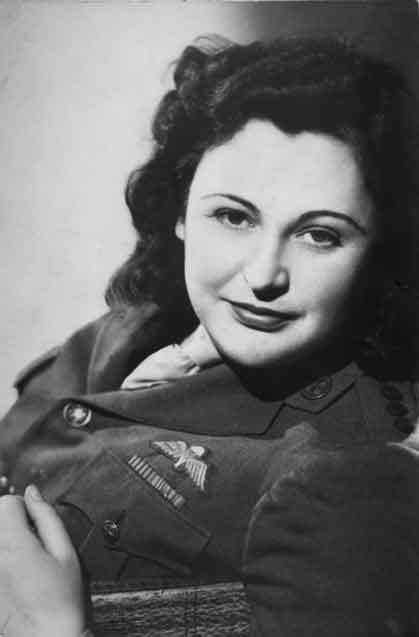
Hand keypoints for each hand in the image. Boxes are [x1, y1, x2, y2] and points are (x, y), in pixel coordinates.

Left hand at [0, 485, 86, 636]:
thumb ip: (48, 517)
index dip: (25, 509)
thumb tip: (33, 493)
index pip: (6, 502)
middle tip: (30, 542)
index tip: (35, 523)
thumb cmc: (62, 602)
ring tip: (21, 562)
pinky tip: (14, 576)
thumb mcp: (66, 552)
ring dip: (5, 543)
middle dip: (11, 523)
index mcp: (13, 543)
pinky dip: (4, 562)